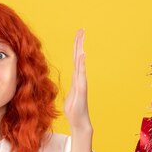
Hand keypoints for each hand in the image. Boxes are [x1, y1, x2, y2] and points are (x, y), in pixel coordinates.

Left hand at [63, 29, 92, 151]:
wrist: (79, 122)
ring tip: (81, 38)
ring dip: (80, 50)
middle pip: (78, 57)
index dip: (77, 46)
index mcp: (76, 78)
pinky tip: (82, 55)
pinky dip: (81, 64)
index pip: (75, 58)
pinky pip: (81, 73)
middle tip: (82, 30)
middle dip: (80, 43)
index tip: (79, 34)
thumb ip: (72, 88)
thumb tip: (71, 85)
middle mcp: (79, 78)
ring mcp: (81, 82)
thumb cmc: (74, 110)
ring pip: (80, 63)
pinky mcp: (81, 88)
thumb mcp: (69, 95)